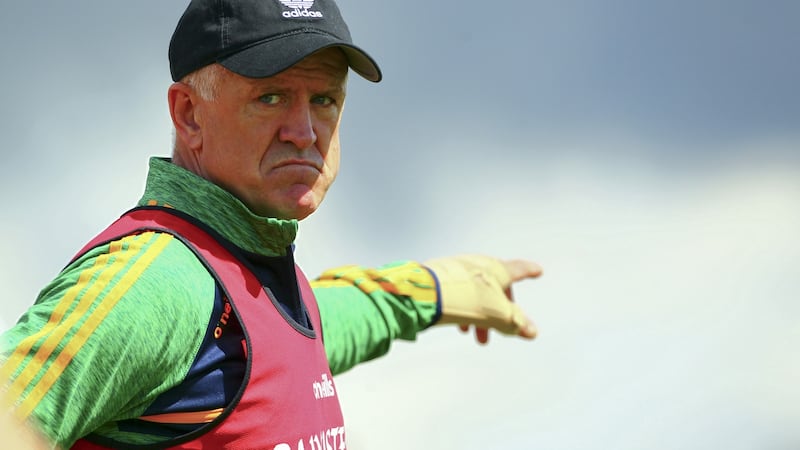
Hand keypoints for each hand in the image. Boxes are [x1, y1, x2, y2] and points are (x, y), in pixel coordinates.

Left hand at [424, 255, 542, 343]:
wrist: (430, 292)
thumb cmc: (469, 300)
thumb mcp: (498, 315)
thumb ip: (516, 323)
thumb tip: (532, 332)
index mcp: (497, 269)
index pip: (519, 269)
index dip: (530, 271)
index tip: (538, 271)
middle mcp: (479, 264)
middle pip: (496, 287)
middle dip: (498, 311)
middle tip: (498, 331)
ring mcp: (459, 268)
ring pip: (475, 293)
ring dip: (478, 315)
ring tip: (471, 334)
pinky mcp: (442, 275)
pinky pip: (458, 292)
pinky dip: (463, 308)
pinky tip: (457, 323)